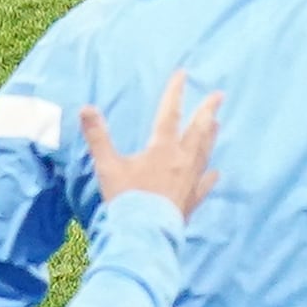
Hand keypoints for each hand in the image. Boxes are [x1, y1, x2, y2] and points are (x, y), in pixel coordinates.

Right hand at [82, 70, 224, 218]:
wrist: (144, 232)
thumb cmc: (126, 198)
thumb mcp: (107, 166)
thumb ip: (98, 136)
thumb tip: (86, 108)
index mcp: (162, 148)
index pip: (170, 113)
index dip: (175, 92)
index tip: (183, 74)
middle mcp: (182, 159)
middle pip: (198, 129)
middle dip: (208, 110)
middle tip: (219, 95)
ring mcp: (190, 179)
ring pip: (204, 152)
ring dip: (211, 135)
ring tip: (217, 123)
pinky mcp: (192, 199)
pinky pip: (205, 184)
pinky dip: (210, 176)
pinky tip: (216, 172)